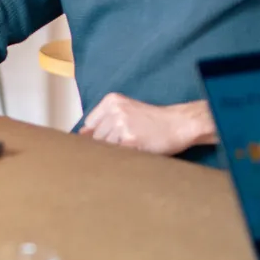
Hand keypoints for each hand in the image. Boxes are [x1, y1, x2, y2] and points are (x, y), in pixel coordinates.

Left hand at [78, 95, 216, 156]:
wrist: (179, 124)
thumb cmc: (154, 121)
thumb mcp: (127, 112)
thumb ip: (104, 121)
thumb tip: (81, 136)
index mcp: (111, 101)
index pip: (89, 125)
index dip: (95, 137)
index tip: (104, 142)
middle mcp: (114, 110)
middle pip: (96, 138)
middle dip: (106, 146)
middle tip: (124, 147)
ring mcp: (121, 125)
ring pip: (105, 147)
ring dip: (115, 154)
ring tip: (132, 149)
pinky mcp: (130, 140)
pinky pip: (117, 154)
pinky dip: (122, 158)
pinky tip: (134, 154)